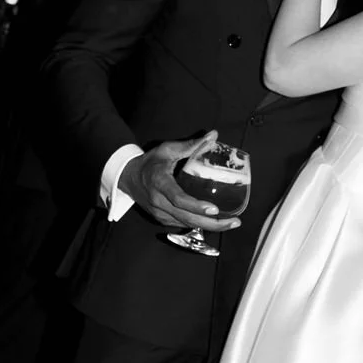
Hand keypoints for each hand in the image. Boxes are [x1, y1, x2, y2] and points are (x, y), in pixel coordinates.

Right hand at [121, 131, 243, 232]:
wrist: (128, 177)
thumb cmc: (150, 162)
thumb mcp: (167, 150)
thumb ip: (191, 145)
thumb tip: (213, 135)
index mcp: (159, 183)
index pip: (178, 199)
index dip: (196, 206)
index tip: (214, 209)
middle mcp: (158, 202)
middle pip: (187, 218)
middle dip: (212, 223)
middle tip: (234, 222)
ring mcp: (159, 213)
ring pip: (186, 224)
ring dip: (209, 226)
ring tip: (231, 223)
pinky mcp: (161, 219)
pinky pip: (183, 224)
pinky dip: (199, 224)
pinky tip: (216, 222)